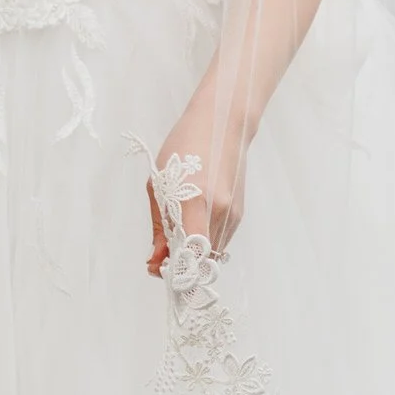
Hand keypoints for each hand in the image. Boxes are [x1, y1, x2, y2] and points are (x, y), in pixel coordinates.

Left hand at [145, 101, 246, 277]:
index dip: (176, 268)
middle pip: (201, 258)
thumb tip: (156, 259)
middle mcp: (219, 211)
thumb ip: (159, 225)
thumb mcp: (159, 183)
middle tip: (158, 260)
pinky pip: (219, 240)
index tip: (158, 270)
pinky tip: (188, 228)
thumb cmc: (184, 146)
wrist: (223, 124)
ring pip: (211, 253)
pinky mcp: (239, 214)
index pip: (191, 252)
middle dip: (179, 265)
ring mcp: (233, 214)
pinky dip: (203, 243)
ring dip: (191, 255)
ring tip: (170, 241)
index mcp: (195, 200)